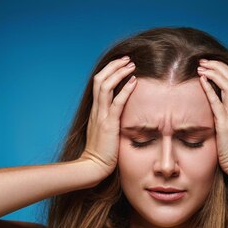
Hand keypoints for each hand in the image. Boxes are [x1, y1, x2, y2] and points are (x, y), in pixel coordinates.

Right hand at [79, 56, 136, 178]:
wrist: (92, 168)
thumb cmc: (101, 154)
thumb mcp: (105, 134)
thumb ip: (111, 123)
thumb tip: (122, 118)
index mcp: (95, 112)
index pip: (99, 84)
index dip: (109, 72)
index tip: (121, 66)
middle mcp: (96, 110)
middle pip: (100, 79)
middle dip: (114, 66)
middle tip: (127, 59)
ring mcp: (101, 116)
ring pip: (105, 86)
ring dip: (119, 72)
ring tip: (131, 65)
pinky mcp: (108, 124)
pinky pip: (116, 102)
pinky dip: (125, 90)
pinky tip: (134, 81)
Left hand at [197, 59, 227, 175]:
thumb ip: (225, 120)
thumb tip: (214, 114)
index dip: (222, 71)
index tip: (209, 66)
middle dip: (218, 66)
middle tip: (203, 61)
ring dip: (214, 72)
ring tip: (201, 67)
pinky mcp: (226, 124)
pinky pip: (218, 102)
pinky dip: (210, 89)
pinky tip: (202, 80)